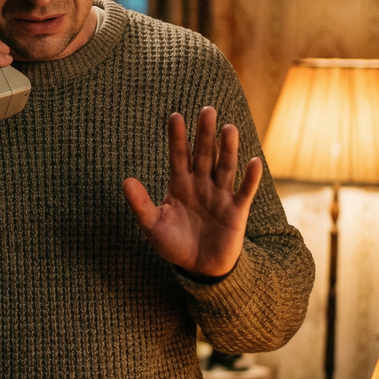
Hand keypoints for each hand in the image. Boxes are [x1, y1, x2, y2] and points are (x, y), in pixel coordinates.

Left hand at [123, 107, 263, 278]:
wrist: (198, 268)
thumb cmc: (174, 244)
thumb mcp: (152, 225)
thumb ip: (140, 204)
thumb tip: (125, 181)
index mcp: (180, 185)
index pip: (179, 156)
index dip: (177, 137)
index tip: (175, 116)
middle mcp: (202, 184)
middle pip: (204, 154)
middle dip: (205, 134)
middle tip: (207, 110)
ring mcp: (221, 195)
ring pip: (225, 167)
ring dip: (228, 148)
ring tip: (228, 128)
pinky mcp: (237, 210)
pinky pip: (244, 191)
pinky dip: (250, 178)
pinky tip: (253, 161)